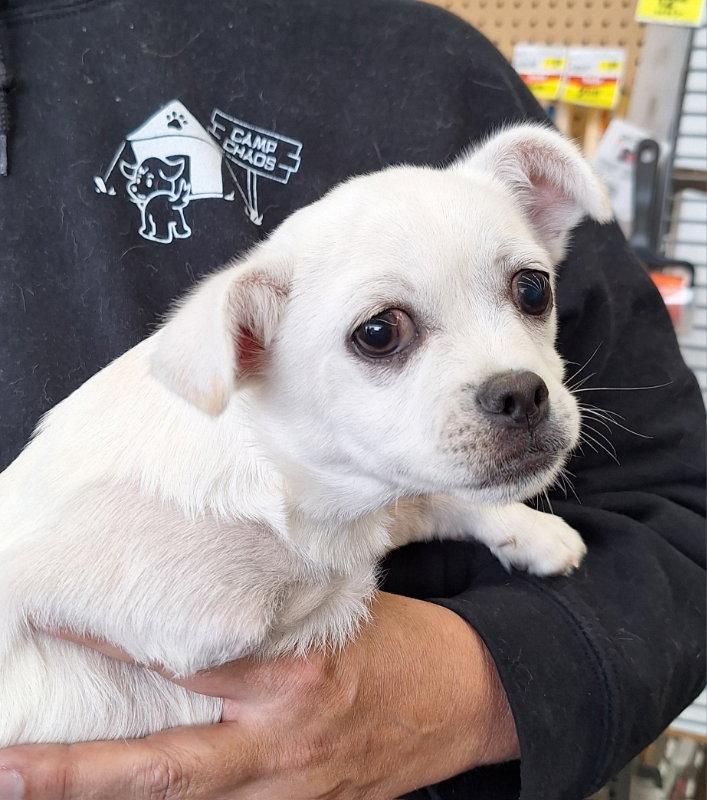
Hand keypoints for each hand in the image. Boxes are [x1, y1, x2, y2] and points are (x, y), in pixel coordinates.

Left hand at [0, 592, 518, 799]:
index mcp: (294, 677)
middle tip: (8, 771)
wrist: (468, 698)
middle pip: (166, 773)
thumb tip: (212, 597)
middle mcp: (284, 745)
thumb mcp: (338, 613)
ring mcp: (294, 794)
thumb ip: (273, 620)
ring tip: (42, 790)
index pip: (186, 660)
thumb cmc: (402, 642)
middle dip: (78, 778)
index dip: (117, 640)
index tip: (58, 617)